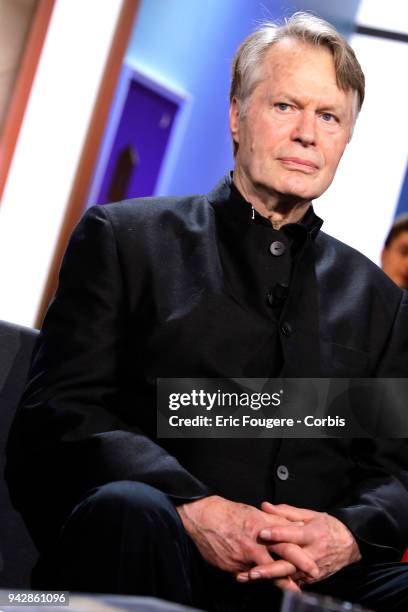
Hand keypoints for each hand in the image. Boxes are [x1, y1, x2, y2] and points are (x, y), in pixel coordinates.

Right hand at [176, 496, 317, 581]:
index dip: (301, 559)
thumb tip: (297, 525)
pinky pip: (244, 576)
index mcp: (262, 531)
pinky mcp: (230, 567)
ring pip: (260, 575)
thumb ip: (278, 521)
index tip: (314, 568)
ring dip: (271, 581)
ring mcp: (241, 559)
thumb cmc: (232, 513)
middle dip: (290, 580)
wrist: (204, 518)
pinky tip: (254, 578)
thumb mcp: (257, 513)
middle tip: (301, 590)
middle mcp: (254, 547)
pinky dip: (251, 577)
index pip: (287, 547)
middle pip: (276, 566)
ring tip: (285, 590)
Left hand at [237, 502, 360, 584]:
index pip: (293, 534)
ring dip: (270, 579)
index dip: (278, 533)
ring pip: (289, 576)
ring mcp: (312, 570)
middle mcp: (312, 554)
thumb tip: (265, 506)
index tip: (262, 533)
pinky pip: (293, 582)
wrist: (349, 544)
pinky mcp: (311, 579)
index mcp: (312, 534)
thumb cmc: (327, 526)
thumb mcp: (309, 515)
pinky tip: (261, 582)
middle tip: (252, 571)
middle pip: (289, 563)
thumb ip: (286, 512)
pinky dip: (278, 583)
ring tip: (251, 577)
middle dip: (270, 569)